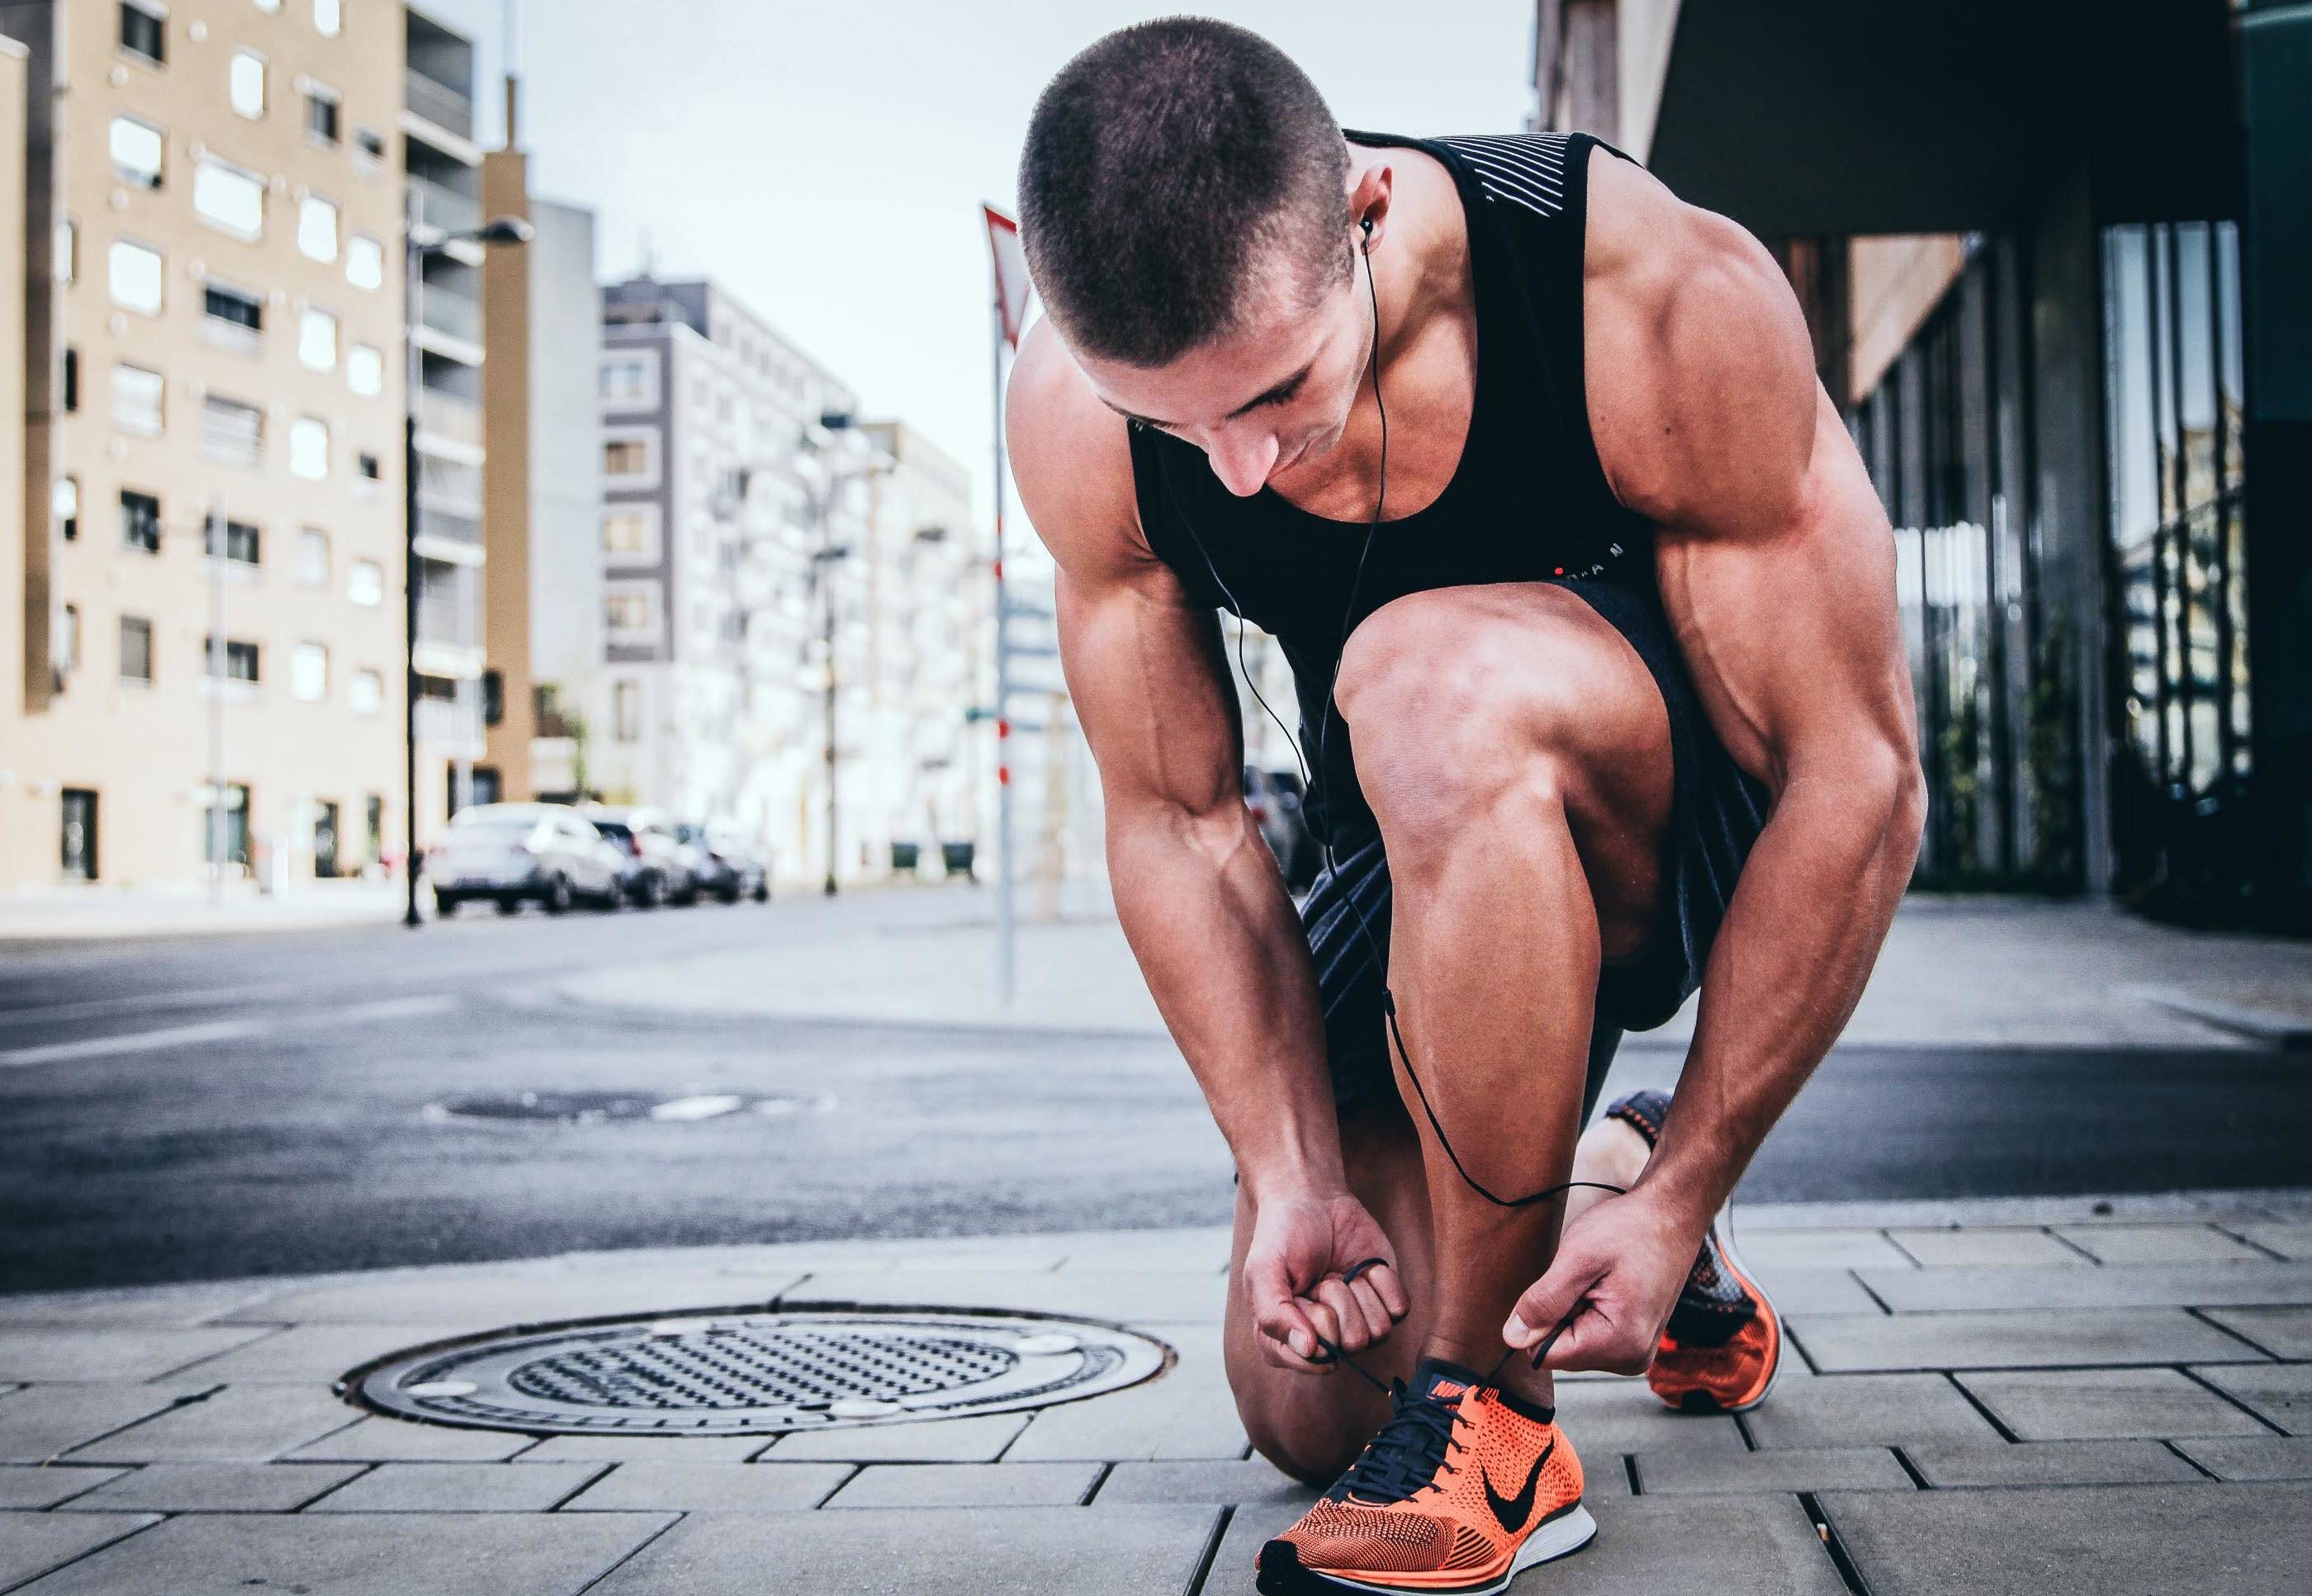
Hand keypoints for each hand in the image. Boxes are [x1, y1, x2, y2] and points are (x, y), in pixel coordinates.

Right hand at [1241, 1187, 1409, 1374]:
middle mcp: (1325, 1340)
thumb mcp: (1263, 1271)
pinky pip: (1399, 1310)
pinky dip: (1382, 1282)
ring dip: (1358, 1291)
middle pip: (1350, 1344)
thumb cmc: (1282, 1237)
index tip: (1301, 1295)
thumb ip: (1273, 1314)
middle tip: (1320, 1277)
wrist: (1313, 1199)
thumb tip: (1308, 1350)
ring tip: (1339, 1272)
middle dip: (1336, 1300)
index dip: (1314, 1325)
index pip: (1316, 1361)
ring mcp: (1358, 1323)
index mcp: (1287, 1342)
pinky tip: (1363, 1268)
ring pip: (1378, 1332)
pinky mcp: (1384, 1303)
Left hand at [1500, 1189, 1700, 1374]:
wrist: (1671, 1215)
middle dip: (1561, 1312)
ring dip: (1574, 1308)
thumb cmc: (1630, 1229)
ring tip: (1601, 1278)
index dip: (1540, 1319)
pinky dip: (1588, 1308)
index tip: (1566, 1285)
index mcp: (1619, 1344)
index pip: (1546, 1355)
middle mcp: (1631, 1359)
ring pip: (1574, 1341)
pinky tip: (1608, 1285)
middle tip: (1587, 1278)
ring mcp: (1635, 1351)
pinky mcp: (1633, 1340)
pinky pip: (1591, 1334)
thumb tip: (1512, 1338)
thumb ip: (1543, 1302)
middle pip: (1561, 1350)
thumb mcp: (1577, 1258)